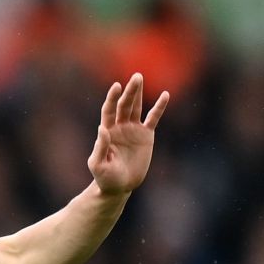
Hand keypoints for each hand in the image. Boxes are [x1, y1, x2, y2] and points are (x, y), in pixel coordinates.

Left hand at [88, 73, 169, 196]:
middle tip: (136, 76)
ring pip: (136, 107)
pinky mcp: (146, 136)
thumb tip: (102, 129)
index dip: (112, 98)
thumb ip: (100, 147)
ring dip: (138, 93)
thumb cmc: (105, 177)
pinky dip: (159, 107)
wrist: (119, 186)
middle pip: (124, 105)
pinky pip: (153, 118)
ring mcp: (133, 130)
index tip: (117, 86)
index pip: (109, 110)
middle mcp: (119, 127)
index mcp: (107, 131)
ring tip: (139, 77)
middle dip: (129, 91)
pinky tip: (165, 95)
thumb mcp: (98, 165)